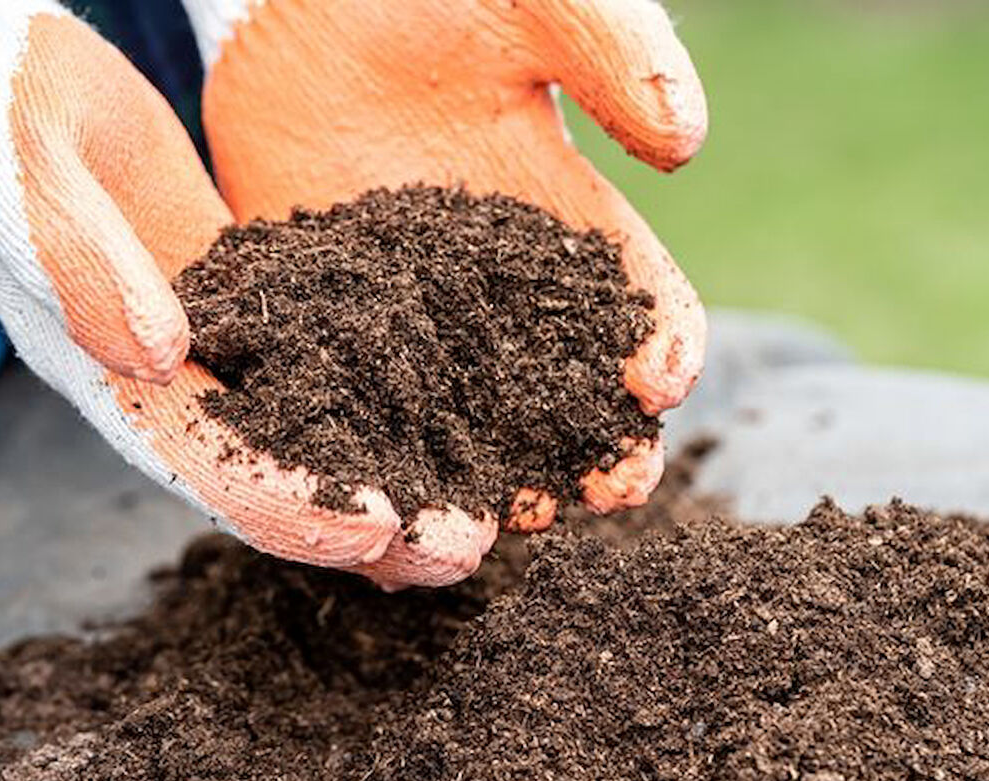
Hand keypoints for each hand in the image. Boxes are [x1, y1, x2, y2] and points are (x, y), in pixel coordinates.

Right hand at [0, 1, 431, 583]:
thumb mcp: (27, 179)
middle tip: (462, 550)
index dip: (289, 505)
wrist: (24, 83)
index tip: (377, 531)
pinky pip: (327, 366)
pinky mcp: (257, 307)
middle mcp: (171, 384)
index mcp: (109, 379)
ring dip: (393, 477)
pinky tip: (451, 417)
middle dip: (366, 523)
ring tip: (479, 513)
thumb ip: (84, 265)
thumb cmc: (7, 121)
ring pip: (313, 435)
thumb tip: (161, 353)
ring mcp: (220, 351)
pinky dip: (386, 401)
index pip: (206, 464)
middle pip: (275, 476)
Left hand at [180, 0, 708, 586]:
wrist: (304, 1)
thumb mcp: (538, 3)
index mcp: (567, 225)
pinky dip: (367, 447)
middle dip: (588, 447)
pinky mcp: (330, 316)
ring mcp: (411, 313)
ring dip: (482, 476)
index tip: (659, 383)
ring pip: (461, 419)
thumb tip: (684, 141)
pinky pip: (354, 396)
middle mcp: (498, 289)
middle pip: (561, 390)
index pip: (639, 305)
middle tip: (598, 494)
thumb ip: (614, 52)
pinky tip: (371, 487)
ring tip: (489, 522)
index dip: (663, 346)